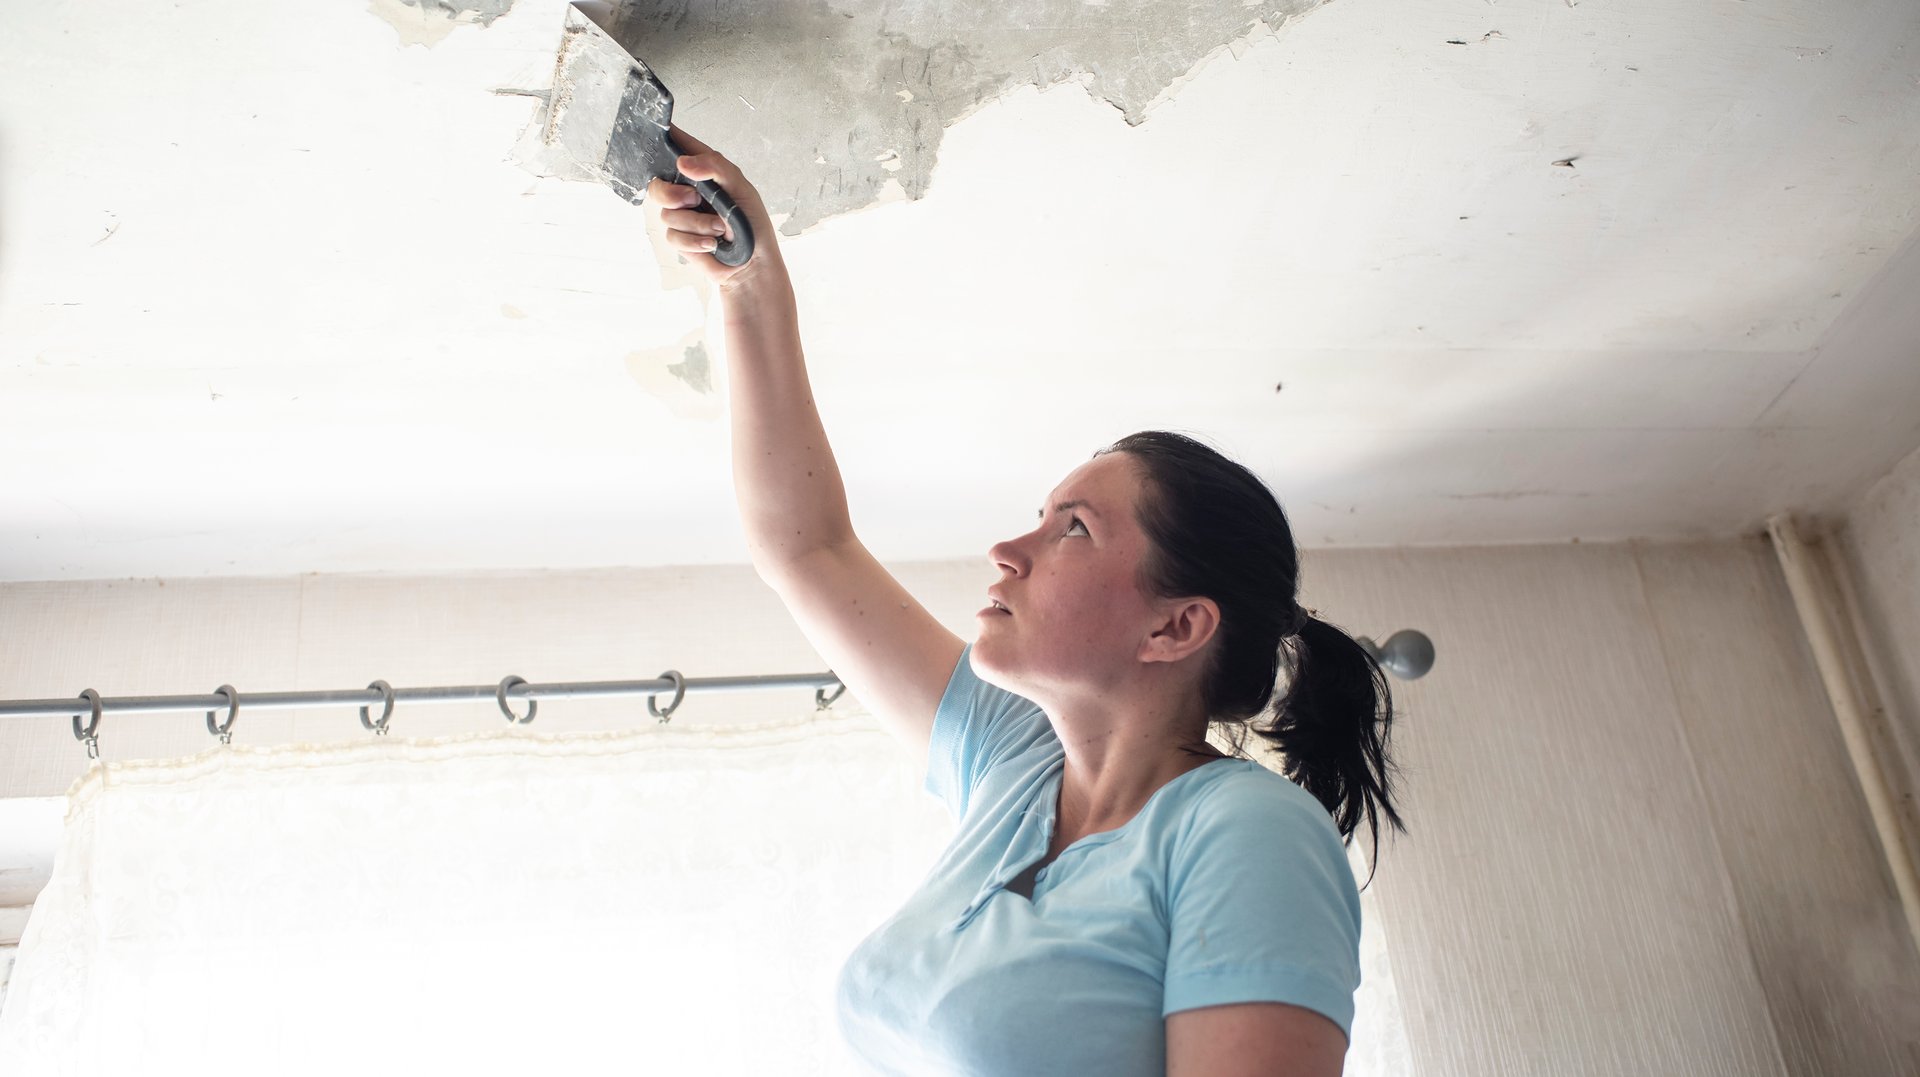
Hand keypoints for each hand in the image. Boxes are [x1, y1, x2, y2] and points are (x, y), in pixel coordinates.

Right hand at [645, 127, 780, 289]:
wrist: (753, 264)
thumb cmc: (752, 224)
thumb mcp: (741, 188)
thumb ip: (715, 168)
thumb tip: (683, 162)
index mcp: (703, 171)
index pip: (678, 146)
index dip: (665, 137)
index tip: (660, 132)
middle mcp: (688, 191)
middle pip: (658, 183)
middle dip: (672, 193)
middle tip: (693, 199)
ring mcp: (682, 215)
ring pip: (668, 214)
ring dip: (697, 224)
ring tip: (720, 230)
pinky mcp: (680, 238)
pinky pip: (673, 236)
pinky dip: (695, 241)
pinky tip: (711, 244)